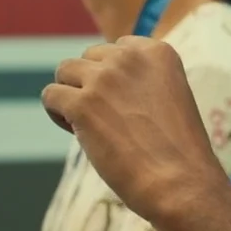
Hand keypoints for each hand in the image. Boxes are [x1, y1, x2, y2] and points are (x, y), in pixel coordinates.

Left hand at [43, 36, 222, 223]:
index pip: (117, 48)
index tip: (124, 103)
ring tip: (89, 125)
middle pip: (88, 58)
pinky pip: (51, 96)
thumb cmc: (176, 150)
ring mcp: (104, 79)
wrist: (180, 182)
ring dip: (71, 96)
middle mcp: (130, 57)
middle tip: (107, 118)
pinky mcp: (82, 104)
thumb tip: (98, 81)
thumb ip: (139, 81)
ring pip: (64, 72)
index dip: (113, 76)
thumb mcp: (168, 97)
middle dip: (91, 84)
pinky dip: (57, 114)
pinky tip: (77, 132)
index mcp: (158, 52)